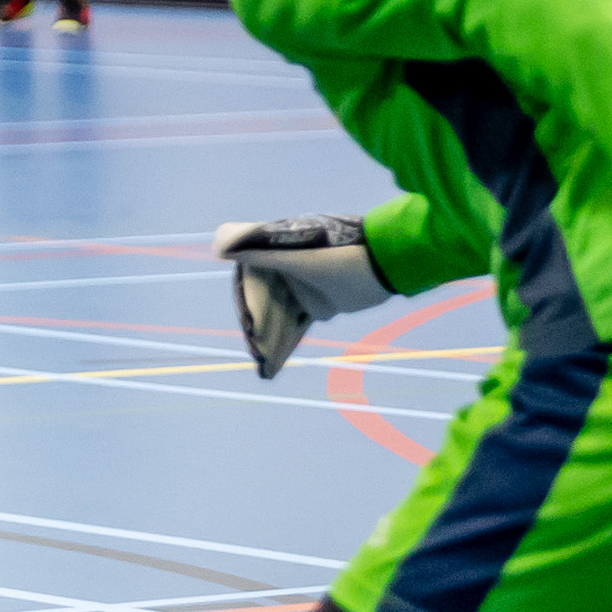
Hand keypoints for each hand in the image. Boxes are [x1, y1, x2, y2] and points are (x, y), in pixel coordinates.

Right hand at [211, 215, 396, 378]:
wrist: (391, 265)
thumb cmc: (349, 256)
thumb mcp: (303, 259)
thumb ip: (262, 251)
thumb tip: (219, 245)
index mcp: (276, 247)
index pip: (247, 275)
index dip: (245, 298)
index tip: (251, 324)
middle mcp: (283, 264)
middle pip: (260, 299)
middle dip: (259, 327)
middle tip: (260, 354)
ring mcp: (299, 282)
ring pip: (276, 314)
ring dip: (270, 339)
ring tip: (266, 367)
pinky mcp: (316, 300)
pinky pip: (294, 322)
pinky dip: (285, 340)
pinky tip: (274, 364)